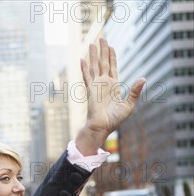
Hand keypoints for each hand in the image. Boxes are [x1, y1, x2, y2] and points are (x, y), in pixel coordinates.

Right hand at [76, 37, 145, 155]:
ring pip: (94, 66)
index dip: (111, 57)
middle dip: (102, 51)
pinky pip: (86, 76)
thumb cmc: (115, 119)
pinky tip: (82, 59)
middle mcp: (104, 84)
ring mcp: (96, 86)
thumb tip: (143, 79)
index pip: (112, 67)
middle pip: (103, 63)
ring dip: (93, 55)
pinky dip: (84, 68)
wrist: (103, 127)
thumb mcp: (128, 105)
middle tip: (102, 38)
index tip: (110, 46)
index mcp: (113, 86)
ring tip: (92, 43)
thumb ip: (134, 91)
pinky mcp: (90, 90)